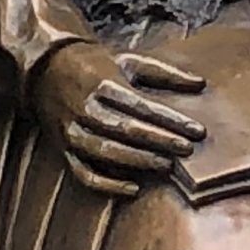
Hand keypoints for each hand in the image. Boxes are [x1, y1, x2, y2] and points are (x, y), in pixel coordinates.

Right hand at [32, 42, 206, 197]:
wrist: (48, 70)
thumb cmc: (98, 66)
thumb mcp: (129, 61)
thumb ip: (165, 73)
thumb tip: (201, 83)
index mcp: (103, 83)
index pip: (141, 106)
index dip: (171, 121)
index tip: (197, 131)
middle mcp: (85, 108)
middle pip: (126, 130)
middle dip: (159, 142)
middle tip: (186, 150)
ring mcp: (72, 131)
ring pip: (106, 152)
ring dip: (139, 162)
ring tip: (167, 166)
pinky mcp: (65, 149)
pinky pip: (84, 173)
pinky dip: (107, 184)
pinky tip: (133, 188)